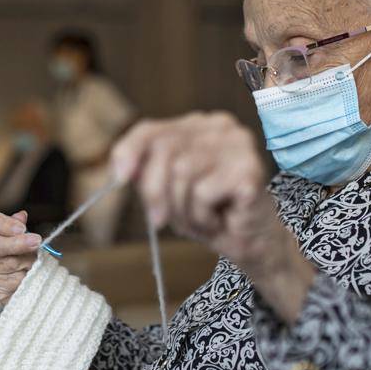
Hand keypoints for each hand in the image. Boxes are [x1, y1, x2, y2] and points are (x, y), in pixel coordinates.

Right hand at [0, 210, 42, 304]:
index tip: (22, 228)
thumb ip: (20, 225)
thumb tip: (21, 216)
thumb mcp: (22, 236)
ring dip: (27, 264)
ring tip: (34, 264)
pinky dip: (24, 279)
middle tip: (36, 242)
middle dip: (19, 244)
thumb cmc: (19, 253)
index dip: (4, 224)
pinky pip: (12, 281)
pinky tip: (26, 277)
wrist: (17, 280)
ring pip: (10, 264)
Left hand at [111, 112, 313, 310]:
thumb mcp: (169, 191)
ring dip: (183, 209)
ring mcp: (238, 144)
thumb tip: (121, 170)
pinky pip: (202, 193)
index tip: (118, 177)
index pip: (150, 129)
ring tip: (201, 219)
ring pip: (182, 172)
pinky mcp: (249, 169)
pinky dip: (203, 217)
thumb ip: (147, 174)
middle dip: (155, 191)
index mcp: (199, 125)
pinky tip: (220, 220)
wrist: (253, 244)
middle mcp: (221, 126)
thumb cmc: (211, 214)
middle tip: (160, 220)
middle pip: (163, 149)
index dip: (128, 151)